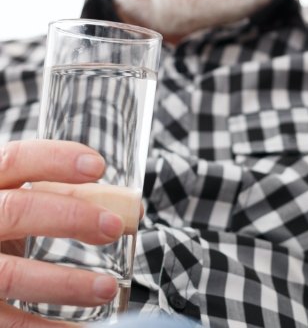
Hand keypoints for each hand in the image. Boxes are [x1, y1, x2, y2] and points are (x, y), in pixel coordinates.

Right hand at [0, 140, 123, 326]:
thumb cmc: (3, 229)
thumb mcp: (19, 207)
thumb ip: (65, 198)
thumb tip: (130, 208)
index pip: (15, 160)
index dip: (55, 159)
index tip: (99, 166)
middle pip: (16, 210)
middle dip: (70, 216)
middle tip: (114, 227)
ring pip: (12, 274)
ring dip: (65, 283)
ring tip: (107, 287)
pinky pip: (8, 323)